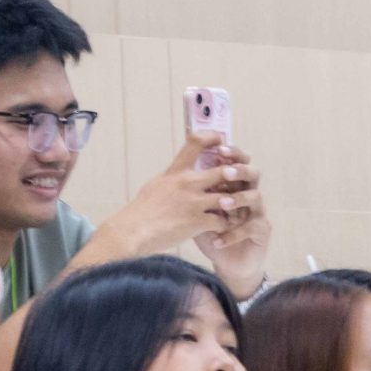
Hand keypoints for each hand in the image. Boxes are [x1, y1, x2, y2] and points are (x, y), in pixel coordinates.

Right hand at [97, 132, 258, 263]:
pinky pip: (222, 221)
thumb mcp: (155, 186)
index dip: (213, 138)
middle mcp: (187, 183)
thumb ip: (172, 179)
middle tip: (239, 184)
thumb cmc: (139, 213)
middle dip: (235, 177)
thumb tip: (180, 174)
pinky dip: (224, 226)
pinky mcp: (197, 222)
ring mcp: (194, 202)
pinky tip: (221, 229)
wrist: (131, 233)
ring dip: (234, 205)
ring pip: (229, 198)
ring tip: (233, 211)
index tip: (221, 141)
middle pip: (224, 171)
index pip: (196, 142)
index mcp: (176, 172)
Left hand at [195, 144, 270, 296]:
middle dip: (239, 169)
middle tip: (226, 171)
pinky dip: (233, 234)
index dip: (230, 152)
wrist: (225, 260)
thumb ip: (191, 191)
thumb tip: (174, 172)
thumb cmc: (208, 231)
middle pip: (252, 172)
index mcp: (232, 184)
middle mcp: (248, 194)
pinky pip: (251, 227)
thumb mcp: (194, 209)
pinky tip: (218, 240)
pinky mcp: (262, 230)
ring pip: (255, 196)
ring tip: (223, 204)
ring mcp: (257, 211)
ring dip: (239, 199)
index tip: (217, 147)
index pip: (235, 161)